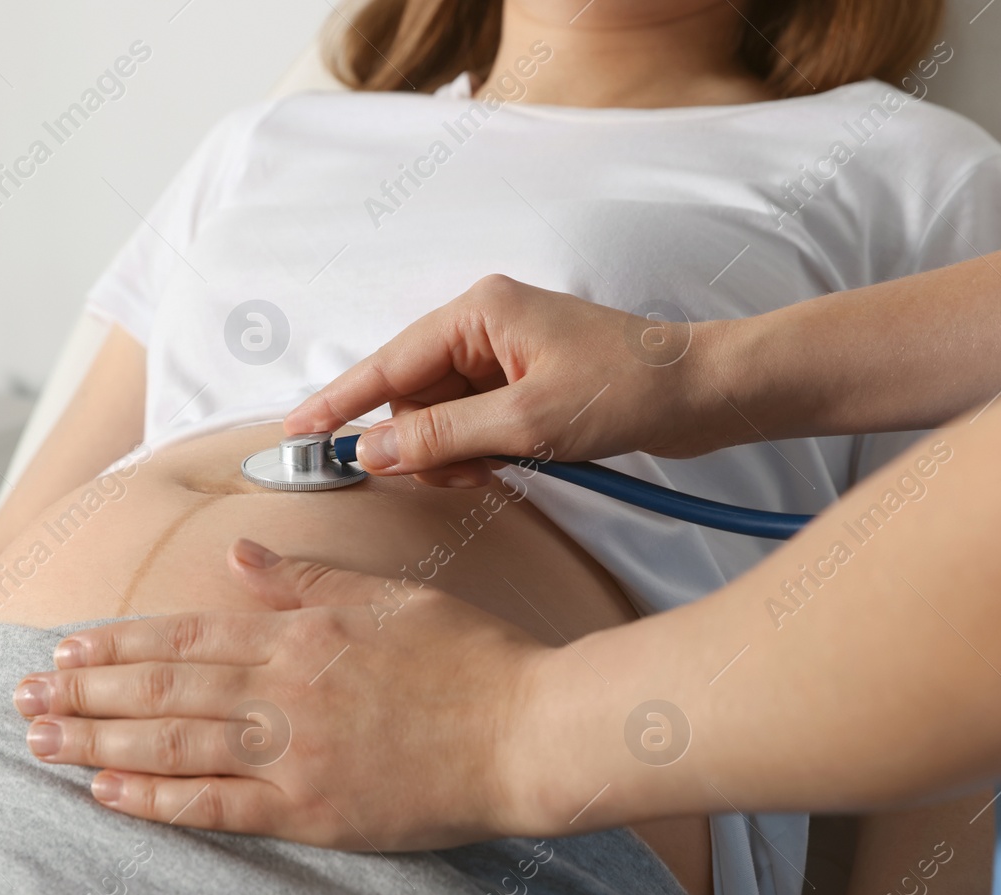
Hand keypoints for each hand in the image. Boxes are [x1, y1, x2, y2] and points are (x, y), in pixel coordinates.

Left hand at [13, 539, 564, 849]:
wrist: (527, 729)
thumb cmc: (470, 657)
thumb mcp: (390, 597)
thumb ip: (309, 579)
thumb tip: (240, 556)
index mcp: (300, 631)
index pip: (186, 634)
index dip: (117, 643)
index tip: (64, 649)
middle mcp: (282, 688)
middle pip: (161, 687)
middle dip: (83, 693)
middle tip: (20, 699)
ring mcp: (293, 752)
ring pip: (171, 744)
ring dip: (98, 743)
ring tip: (39, 744)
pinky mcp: (311, 811)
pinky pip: (216, 806)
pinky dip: (156, 801)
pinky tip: (110, 798)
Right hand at [284, 275, 737, 486]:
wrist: (705, 393)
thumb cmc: (629, 390)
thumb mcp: (529, 423)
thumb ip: (444, 437)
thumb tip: (372, 453)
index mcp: (479, 312)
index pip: (388, 364)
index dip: (339, 404)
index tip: (295, 433)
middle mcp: (485, 324)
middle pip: (410, 392)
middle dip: (418, 442)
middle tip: (447, 477)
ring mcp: (505, 353)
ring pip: (440, 414)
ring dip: (452, 452)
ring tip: (497, 469)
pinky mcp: (524, 381)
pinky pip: (473, 421)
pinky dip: (477, 451)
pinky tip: (506, 465)